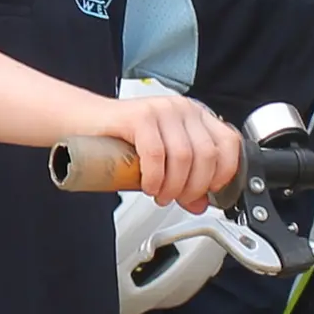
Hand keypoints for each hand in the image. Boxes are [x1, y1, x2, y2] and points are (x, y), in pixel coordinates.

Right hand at [94, 88, 238, 209]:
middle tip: (178, 199)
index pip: (228, 143)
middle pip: (207, 155)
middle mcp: (182, 109)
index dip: (224, 173)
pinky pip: (157, 154)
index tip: (209, 191)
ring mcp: (162, 109)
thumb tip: (200, 204)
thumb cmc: (122, 140)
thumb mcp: (162, 162)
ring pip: (184, 157)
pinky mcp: (140, 116)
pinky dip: (155, 178)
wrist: (84, 122)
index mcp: (195, 116)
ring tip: (160, 195)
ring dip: (173, 186)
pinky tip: (149, 186)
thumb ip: (184, 180)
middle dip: (194, 187)